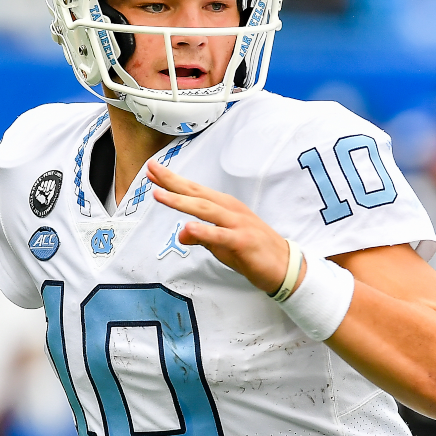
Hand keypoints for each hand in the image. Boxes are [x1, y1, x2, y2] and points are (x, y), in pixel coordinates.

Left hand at [148, 160, 302, 294]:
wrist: (284, 266)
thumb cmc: (251, 251)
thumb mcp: (221, 244)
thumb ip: (201, 236)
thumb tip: (181, 233)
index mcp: (224, 206)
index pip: (194, 190)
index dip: (173, 180)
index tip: (153, 169)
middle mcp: (230, 210)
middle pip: (197, 193)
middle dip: (173, 182)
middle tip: (151, 170)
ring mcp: (237, 224)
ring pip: (205, 209)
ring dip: (181, 201)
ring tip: (160, 195)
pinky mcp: (243, 241)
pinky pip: (221, 235)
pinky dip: (204, 230)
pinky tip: (188, 226)